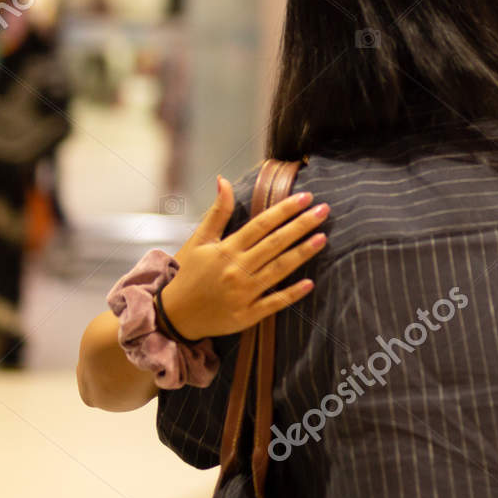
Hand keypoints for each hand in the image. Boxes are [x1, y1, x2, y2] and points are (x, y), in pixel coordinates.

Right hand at [158, 177, 328, 339]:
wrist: (173, 316)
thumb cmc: (188, 275)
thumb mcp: (199, 241)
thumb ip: (217, 213)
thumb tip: (223, 181)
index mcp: (226, 249)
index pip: (261, 225)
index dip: (284, 210)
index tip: (305, 197)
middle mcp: (236, 269)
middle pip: (274, 243)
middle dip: (301, 225)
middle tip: (324, 210)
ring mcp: (242, 293)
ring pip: (278, 270)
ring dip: (302, 254)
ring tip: (322, 238)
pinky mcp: (246, 315)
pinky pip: (273, 303)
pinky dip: (291, 294)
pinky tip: (310, 283)